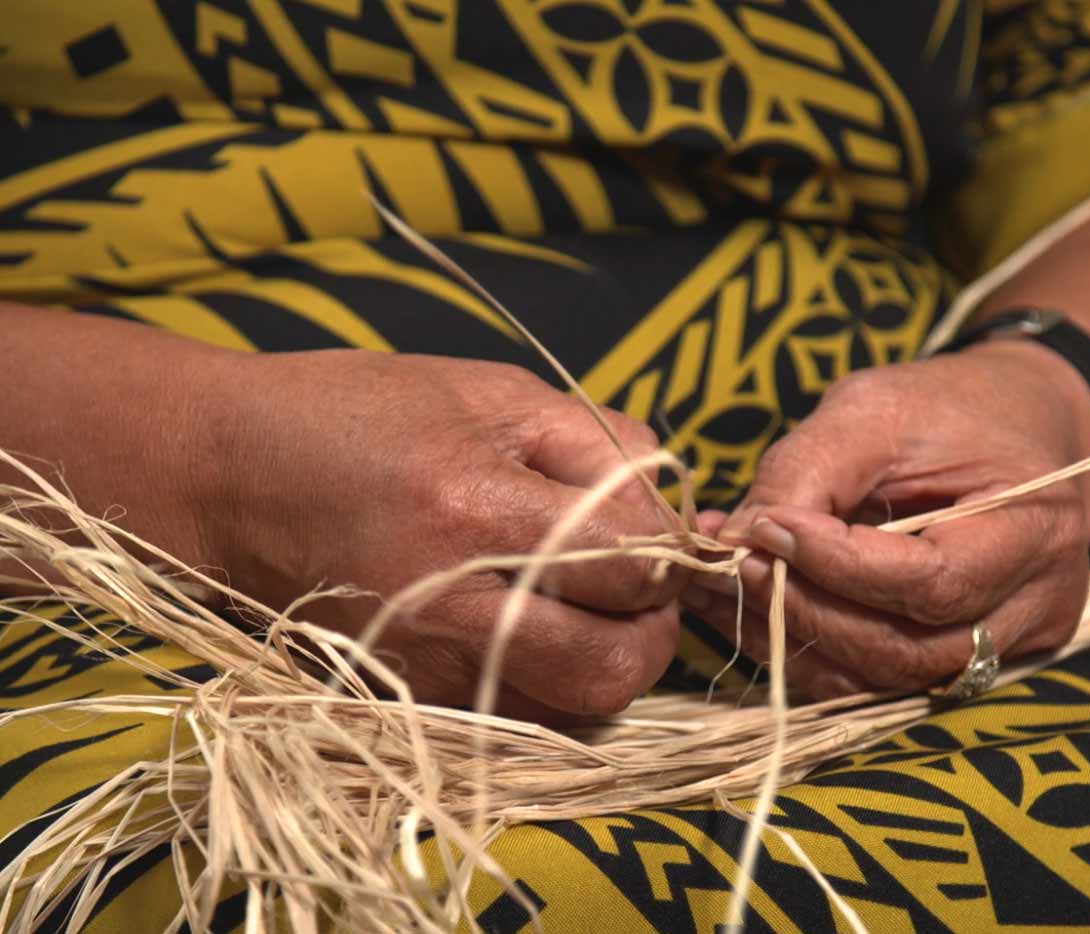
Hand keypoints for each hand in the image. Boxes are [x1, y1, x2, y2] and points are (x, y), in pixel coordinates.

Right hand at [190, 350, 687, 716]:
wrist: (226, 477)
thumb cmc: (360, 415)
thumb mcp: (492, 392)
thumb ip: (600, 444)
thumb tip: (673, 510)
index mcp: (477, 511)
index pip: (631, 566)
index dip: (669, 552)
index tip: (655, 533)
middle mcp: (450, 608)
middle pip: (611, 670)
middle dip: (653, 632)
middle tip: (640, 591)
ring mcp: (423, 669)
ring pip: (571, 714)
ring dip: (607, 668)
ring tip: (589, 612)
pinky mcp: (403, 701)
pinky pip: (517, 723)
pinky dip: (551, 689)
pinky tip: (535, 635)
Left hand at [685, 340, 1089, 697]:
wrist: (1017, 428)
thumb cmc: (950, 410)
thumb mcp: (877, 409)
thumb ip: (809, 470)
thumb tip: (736, 537)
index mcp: (1033, 532)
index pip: (930, 581)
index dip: (836, 566)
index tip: (763, 528)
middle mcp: (1036, 607)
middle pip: (906, 650)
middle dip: (805, 609)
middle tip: (733, 562)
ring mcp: (1010, 648)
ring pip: (885, 681)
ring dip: (795, 640)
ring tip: (729, 588)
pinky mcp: (973, 666)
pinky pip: (881, 682)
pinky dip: (811, 653)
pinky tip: (758, 611)